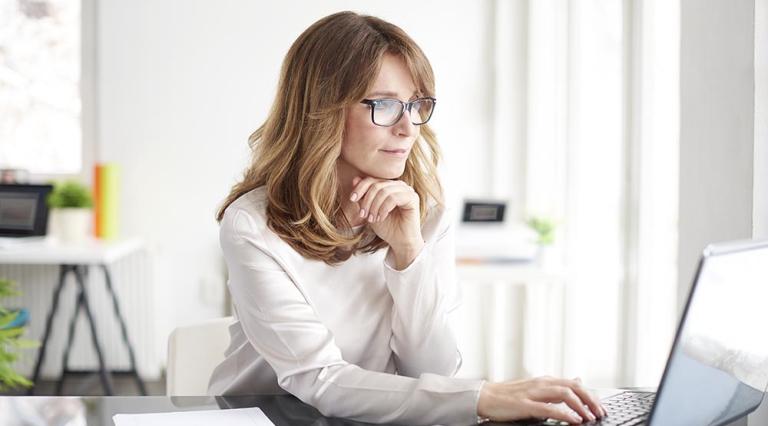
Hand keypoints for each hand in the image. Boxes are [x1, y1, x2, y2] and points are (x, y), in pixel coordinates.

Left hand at [349, 176, 423, 264]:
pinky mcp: (413, 198)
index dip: (360, 188)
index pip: (371, 180)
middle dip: (367, 201)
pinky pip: (393, 198)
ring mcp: (407, 190)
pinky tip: (381, 218)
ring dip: (374, 206)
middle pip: (376, 185)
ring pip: (384, 191)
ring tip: (372, 219)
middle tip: (363, 215)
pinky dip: (383, 209)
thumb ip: (364, 196)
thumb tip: (355, 179)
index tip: (352, 199)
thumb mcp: (370, 210)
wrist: (400, 242)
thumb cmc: (387, 227)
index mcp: (389, 186)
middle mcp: (399, 185)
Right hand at [477, 376, 606, 423]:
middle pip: (573, 386)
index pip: (574, 383)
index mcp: (545, 380)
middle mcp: (541, 383)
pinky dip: (564, 414)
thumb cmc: (508, 395)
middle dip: (590, 399)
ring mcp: (533, 393)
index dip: (590, 395)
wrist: (485, 397)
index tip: (600, 407)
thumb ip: (557, 386)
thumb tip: (577, 379)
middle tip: (600, 412)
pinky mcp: (525, 405)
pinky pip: (548, 408)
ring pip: (564, 394)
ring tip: (590, 417)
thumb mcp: (537, 387)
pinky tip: (573, 420)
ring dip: (581, 406)